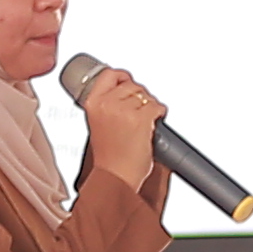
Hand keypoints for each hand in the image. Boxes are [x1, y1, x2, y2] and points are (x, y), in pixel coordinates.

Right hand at [77, 65, 167, 194]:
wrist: (115, 177)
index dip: (122, 76)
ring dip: (150, 107)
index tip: (127, 81)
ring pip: (146, 96)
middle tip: (137, 114)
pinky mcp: (140, 119)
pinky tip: (153, 124)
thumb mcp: (98, 123)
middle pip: (132, 85)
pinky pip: (157, 106)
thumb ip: (107, 105)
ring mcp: (124, 110)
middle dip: (140, 97)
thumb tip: (124, 91)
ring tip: (142, 124)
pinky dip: (160, 114)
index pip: (109, 74)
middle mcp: (107, 104)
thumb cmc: (108, 157)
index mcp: (93, 103)